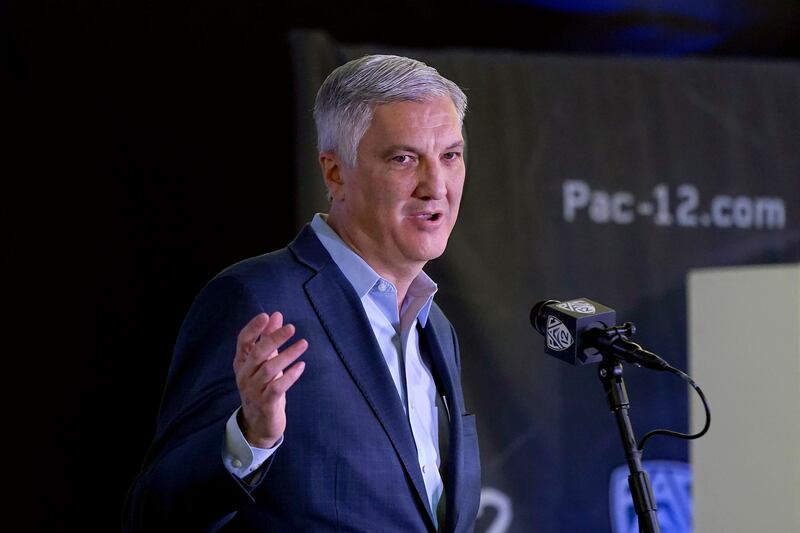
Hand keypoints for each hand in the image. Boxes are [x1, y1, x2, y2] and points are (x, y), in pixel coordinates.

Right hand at [233, 312, 307, 448]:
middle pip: (257, 353)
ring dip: (288, 355)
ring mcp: (253, 391)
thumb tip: (275, 315)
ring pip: (269, 369)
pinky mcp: (265, 404)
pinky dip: (290, 375)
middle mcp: (244, 376)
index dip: (253, 328)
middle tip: (292, 328)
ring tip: (303, 344)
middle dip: (274, 338)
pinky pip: (277, 387)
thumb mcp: (265, 362)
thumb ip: (268, 339)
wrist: (259, 424)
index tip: (265, 315)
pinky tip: (302, 365)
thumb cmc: (263, 387)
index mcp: (242, 363)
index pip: (243, 342)